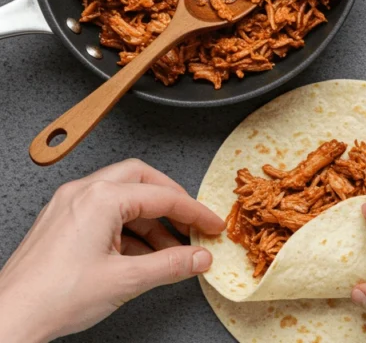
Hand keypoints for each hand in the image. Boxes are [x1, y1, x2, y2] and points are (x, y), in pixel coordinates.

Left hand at [0, 159, 224, 342]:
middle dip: (171, 201)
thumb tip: (199, 257)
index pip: (163, 196)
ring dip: (149, 219)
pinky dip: (127, 229)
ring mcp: (68, 205)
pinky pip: (103, 213)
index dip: (195, 212)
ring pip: (122, 197)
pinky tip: (139, 255)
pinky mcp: (60, 222)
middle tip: (191, 222)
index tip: (212, 225)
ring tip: (168, 249)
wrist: (9, 318)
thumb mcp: (126, 280)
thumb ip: (171, 265)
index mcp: (102, 198)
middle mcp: (83, 193)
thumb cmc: (54, 296)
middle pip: (142, 180)